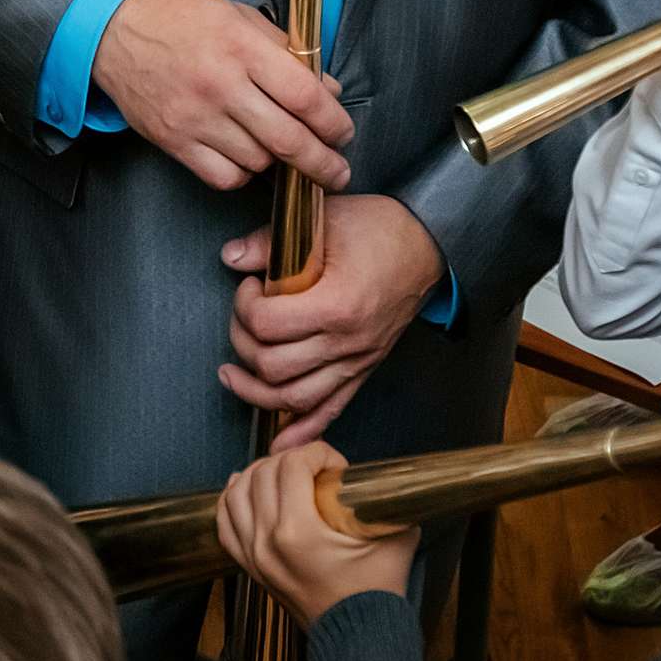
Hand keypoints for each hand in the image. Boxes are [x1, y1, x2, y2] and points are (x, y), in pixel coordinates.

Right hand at [89, 0, 351, 193]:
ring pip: (258, 162)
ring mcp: (195, 117)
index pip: (304, 96)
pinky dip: (243, 175)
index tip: (343, 133)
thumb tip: (329, 91)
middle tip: (337, 172)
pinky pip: (223, 177)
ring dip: (279, 163)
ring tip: (282, 151)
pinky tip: (248, 159)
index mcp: (242, 47)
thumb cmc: (182, 18)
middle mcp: (220, 85)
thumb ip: (287, 53)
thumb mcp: (240, 17)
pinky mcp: (173, 140)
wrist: (114, 30)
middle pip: (288, 140)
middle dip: (322, 164)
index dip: (334, 123)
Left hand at [216, 441, 414, 625]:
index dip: (317, 453)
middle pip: (262, 473)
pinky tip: (248, 488)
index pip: (292, 465)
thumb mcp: (394, 537)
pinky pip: (225, 522)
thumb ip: (387, 500)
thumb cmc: (376, 590)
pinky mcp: (248, 566)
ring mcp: (252, 555)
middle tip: (315, 467)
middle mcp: (266, 541)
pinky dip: (233, 499)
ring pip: (236, 493)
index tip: (337, 465)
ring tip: (284, 473)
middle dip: (291, 459)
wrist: (358, 637)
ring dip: (259, 474)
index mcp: (298, 531)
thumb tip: (379, 477)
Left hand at [218, 193, 442, 449]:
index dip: (244, 306)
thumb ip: (271, 242)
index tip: (248, 288)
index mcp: (338, 304)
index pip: (267, 325)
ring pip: (294, 399)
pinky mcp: (362, 371)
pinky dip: (301, 431)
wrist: (427, 247)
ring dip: (255, 392)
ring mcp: (356, 362)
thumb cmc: (380, 231)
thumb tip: (233, 257)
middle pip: (273, 366)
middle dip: (242, 343)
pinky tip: (278, 440)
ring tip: (233, 374)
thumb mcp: (325, 220)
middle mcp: (347, 342)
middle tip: (242, 319)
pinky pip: (330, 411)